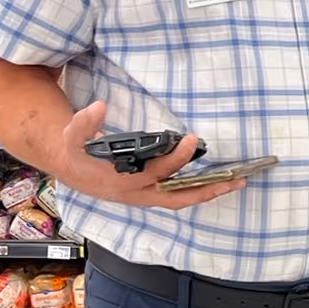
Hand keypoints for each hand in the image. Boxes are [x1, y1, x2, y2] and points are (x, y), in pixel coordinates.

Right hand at [50, 101, 245, 209]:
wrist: (73, 170)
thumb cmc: (77, 154)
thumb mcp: (73, 137)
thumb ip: (84, 122)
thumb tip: (99, 107)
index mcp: (123, 181)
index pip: (157, 172)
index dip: (176, 158)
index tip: (191, 139)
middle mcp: (138, 193)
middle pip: (178, 198)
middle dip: (206, 190)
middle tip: (233, 180)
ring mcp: (145, 196)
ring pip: (180, 200)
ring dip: (207, 193)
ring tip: (234, 183)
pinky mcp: (150, 194)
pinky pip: (177, 196)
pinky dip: (197, 190)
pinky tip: (215, 181)